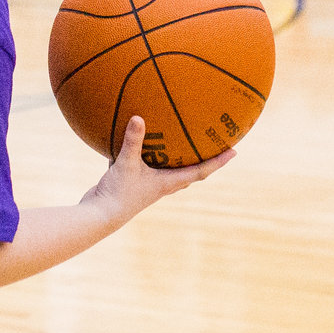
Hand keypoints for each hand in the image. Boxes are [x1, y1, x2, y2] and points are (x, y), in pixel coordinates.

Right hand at [84, 115, 233, 226]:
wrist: (98, 215)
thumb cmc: (118, 193)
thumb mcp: (126, 164)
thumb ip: (133, 141)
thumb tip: (138, 117)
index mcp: (168, 183)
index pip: (201, 171)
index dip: (219, 162)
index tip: (235, 151)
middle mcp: (163, 184)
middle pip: (190, 172)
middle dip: (203, 159)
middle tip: (215, 145)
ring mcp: (148, 184)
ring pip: (168, 168)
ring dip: (176, 156)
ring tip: (182, 139)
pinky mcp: (133, 181)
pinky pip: (145, 163)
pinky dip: (146, 151)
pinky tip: (137, 134)